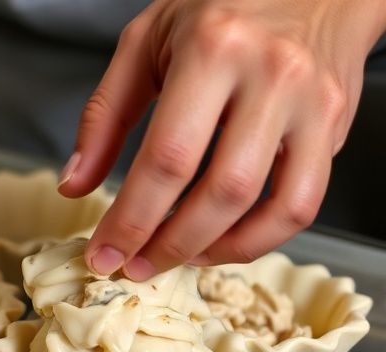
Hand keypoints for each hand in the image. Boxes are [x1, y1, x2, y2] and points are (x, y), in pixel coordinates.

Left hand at [59, 0, 385, 279]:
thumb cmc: (221, 6)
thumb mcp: (145, 41)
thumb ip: (104, 114)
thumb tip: (73, 186)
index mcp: (213, 49)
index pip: (167, 157)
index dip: (131, 219)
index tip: (102, 253)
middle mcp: (271, 75)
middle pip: (220, 190)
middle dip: (168, 244)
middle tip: (133, 267)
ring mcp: (312, 103)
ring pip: (269, 206)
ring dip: (214, 249)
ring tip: (172, 258)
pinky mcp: (336, 125)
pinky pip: (304, 202)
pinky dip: (260, 238)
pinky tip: (219, 242)